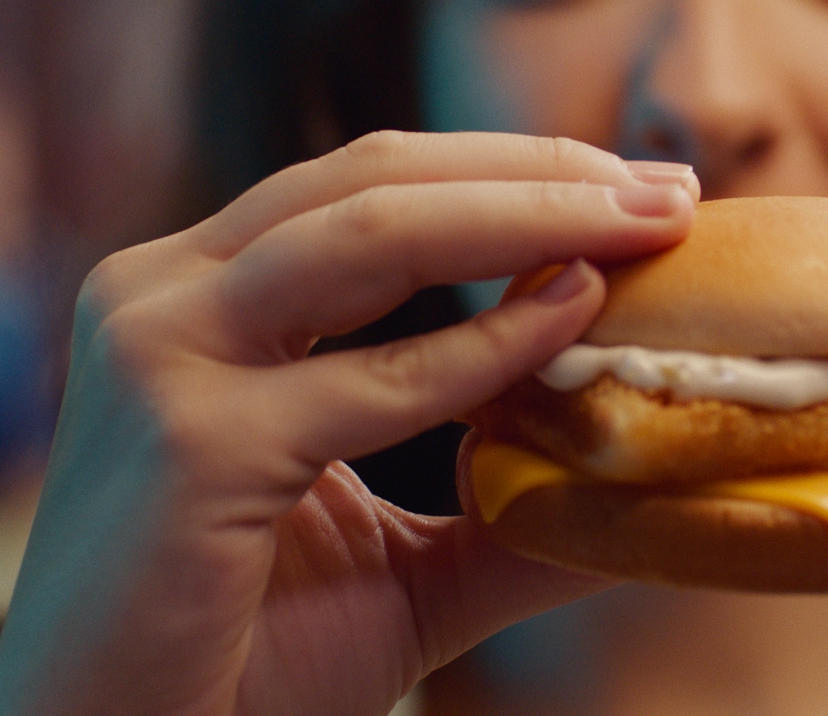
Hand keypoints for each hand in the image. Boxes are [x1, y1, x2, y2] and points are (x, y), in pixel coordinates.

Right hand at [0, 132, 697, 715]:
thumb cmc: (242, 658)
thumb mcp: (401, 562)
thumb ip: (508, 504)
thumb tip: (651, 480)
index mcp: (198, 293)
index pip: (373, 184)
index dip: (513, 169)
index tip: (641, 186)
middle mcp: (162, 294)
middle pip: (378, 176)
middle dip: (540, 171)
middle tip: (666, 188)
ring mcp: (161, 354)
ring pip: (374, 231)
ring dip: (531, 214)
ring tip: (647, 221)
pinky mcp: (189, 441)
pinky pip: (377, 379)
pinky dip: (489, 343)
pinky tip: (577, 316)